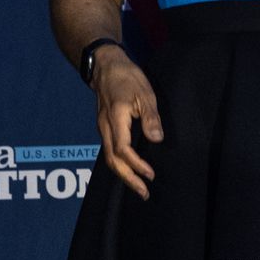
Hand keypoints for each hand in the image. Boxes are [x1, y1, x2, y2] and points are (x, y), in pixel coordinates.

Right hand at [90, 47, 162, 199]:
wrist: (105, 65)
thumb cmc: (126, 77)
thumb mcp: (145, 93)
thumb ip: (150, 117)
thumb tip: (157, 140)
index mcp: (116, 119)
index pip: (123, 149)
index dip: (136, 165)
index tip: (150, 174)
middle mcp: (105, 127)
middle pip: (112, 160)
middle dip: (128, 179)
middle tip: (144, 193)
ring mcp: (103, 127)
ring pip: (109, 157)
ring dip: (123, 174)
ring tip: (138, 186)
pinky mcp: (104, 127)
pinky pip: (109, 150)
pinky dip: (119, 164)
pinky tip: (129, 169)